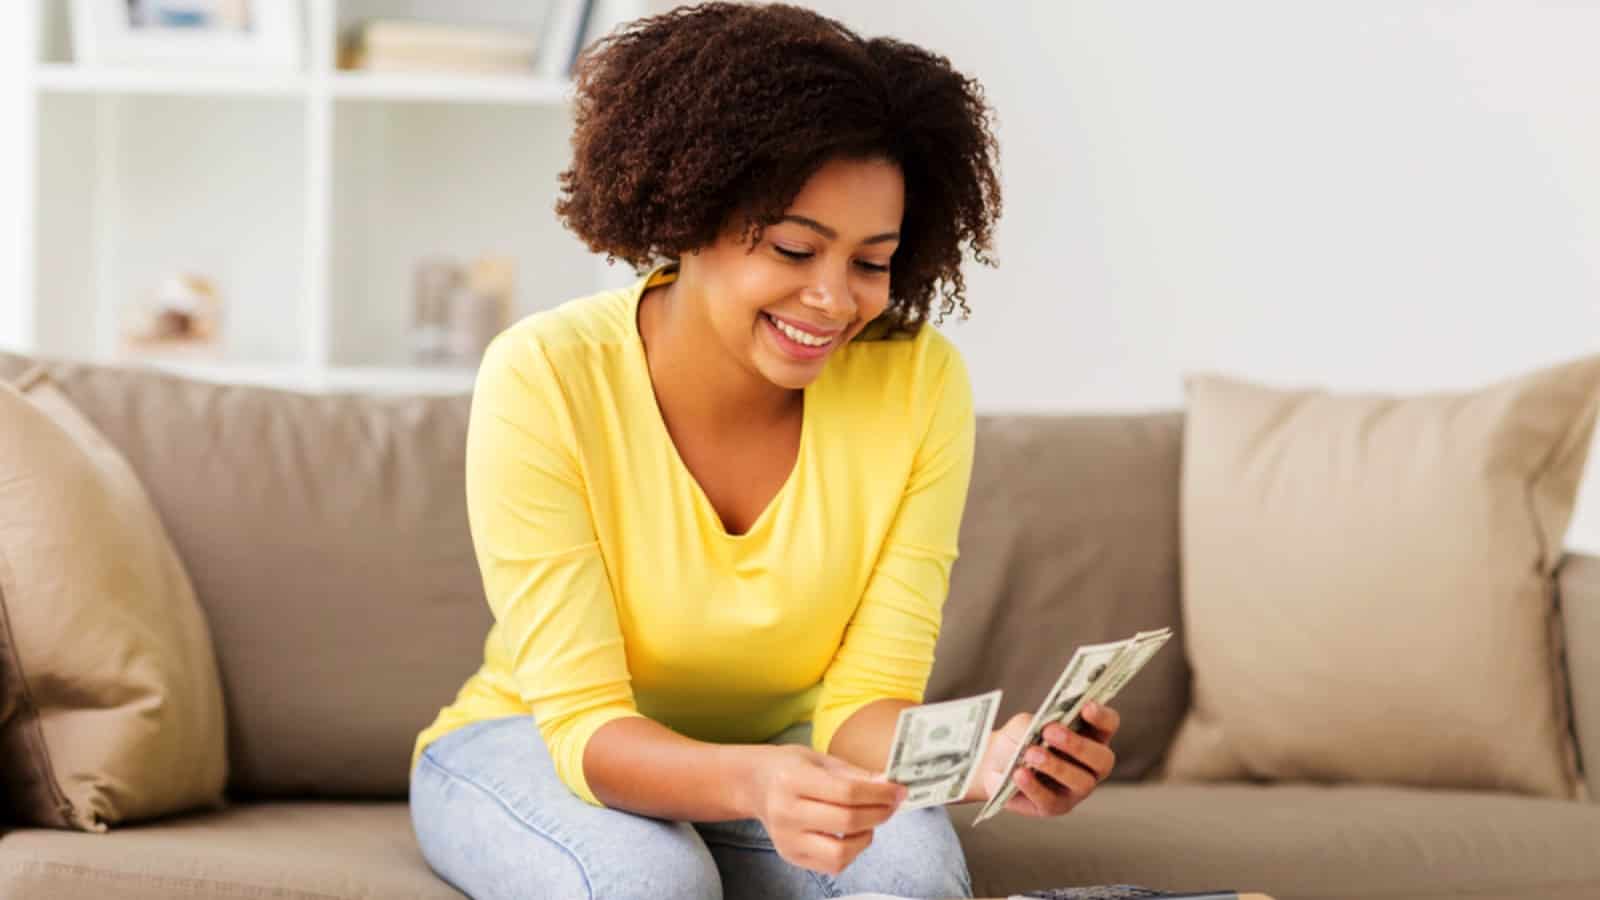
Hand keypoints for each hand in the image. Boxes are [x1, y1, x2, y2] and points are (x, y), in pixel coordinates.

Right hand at [745, 745, 906, 875]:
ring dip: (866, 836)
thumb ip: (854, 774)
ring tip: (870, 820)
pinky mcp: (791, 856)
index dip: (879, 794)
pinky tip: (852, 834)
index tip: (898, 790)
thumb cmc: (790, 768)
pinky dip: (851, 851)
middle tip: (892, 804)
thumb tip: (887, 785)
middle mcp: (785, 812)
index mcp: (792, 780)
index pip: (847, 792)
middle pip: (847, 822)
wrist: (756, 786)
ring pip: (841, 852)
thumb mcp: (820, 759)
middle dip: (879, 813)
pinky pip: (832, 864)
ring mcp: (787, 839)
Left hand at [974, 701, 1119, 816]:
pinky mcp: (1055, 806)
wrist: (991, 762)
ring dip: (1056, 766)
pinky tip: (1019, 774)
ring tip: (1031, 753)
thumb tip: (1039, 732)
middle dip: (1078, 745)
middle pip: (1102, 759)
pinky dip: (1033, 786)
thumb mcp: (1024, 724)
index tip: (1086, 706)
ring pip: (1081, 782)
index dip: (1101, 717)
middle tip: (1050, 731)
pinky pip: (1050, 800)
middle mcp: (1091, 765)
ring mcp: (1076, 789)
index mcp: (1090, 736)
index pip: (1108, 725)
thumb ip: (1035, 725)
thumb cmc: (1017, 738)